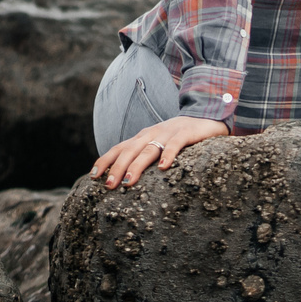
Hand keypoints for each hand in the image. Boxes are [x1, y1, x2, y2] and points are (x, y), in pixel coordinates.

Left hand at [91, 116, 229, 188]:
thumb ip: (143, 156)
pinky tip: (163, 167)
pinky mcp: (187, 132)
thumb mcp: (158, 144)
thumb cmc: (179, 136)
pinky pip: (176, 144)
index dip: (106, 160)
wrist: (207, 116)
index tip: (93, 175)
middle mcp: (152, 133)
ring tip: (128, 182)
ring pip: (149, 149)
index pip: (120, 147)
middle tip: (108, 185)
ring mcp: (169, 132)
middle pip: (130, 150)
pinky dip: (168, 154)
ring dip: (137, 165)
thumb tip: (123, 178)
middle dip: (117, 167)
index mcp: (143, 137)